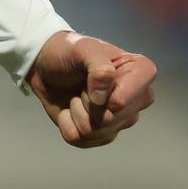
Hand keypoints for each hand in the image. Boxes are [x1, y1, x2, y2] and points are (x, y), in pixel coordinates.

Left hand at [26, 29, 156, 147]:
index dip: (104, 95)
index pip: (124, 101)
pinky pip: (82, 141)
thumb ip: (100, 67)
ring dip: (76, 112)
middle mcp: (138, 99)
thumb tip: (104, 100)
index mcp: (141, 73)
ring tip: (76, 94)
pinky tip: (69, 109)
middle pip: (111, 120)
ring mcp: (121, 119)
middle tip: (82, 85)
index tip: (93, 77)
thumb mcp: (83, 47)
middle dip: (87, 103)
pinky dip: (67, 124)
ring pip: (97, 132)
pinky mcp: (102, 133)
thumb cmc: (68, 51)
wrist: (46, 64)